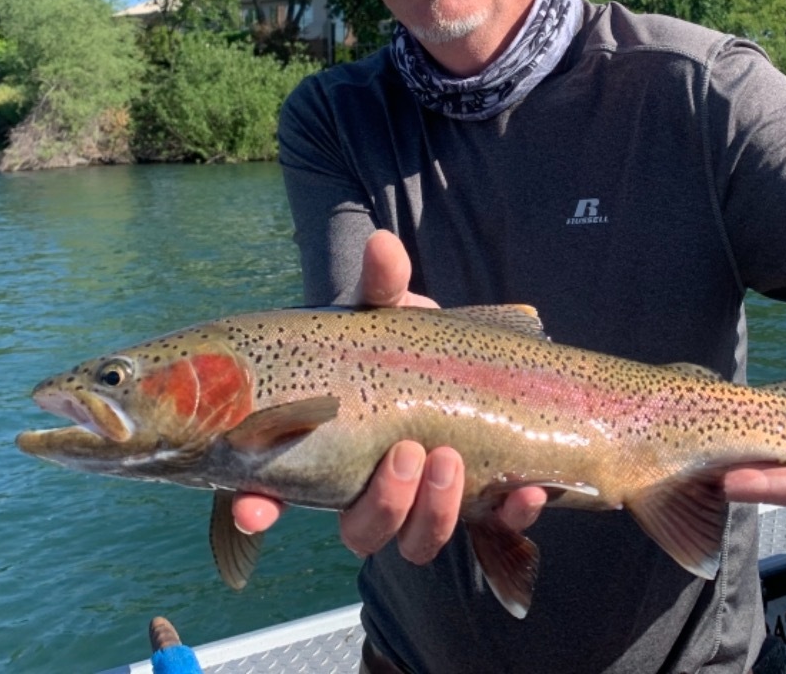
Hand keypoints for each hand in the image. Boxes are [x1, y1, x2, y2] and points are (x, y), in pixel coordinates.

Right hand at [232, 230, 546, 557]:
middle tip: (407, 453)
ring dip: (432, 513)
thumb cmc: (403, 340)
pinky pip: (491, 529)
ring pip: (415, 541)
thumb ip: (382, 285)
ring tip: (450, 461)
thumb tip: (383, 244)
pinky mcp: (474, 506)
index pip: (275, 495)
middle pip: (361, 529)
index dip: (260, 509)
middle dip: (384, 503)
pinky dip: (512, 516)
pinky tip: (529, 490)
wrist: (464, 356)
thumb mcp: (388, 311)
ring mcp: (420, 506)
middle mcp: (367, 490)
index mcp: (327, 449)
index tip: (256, 510)